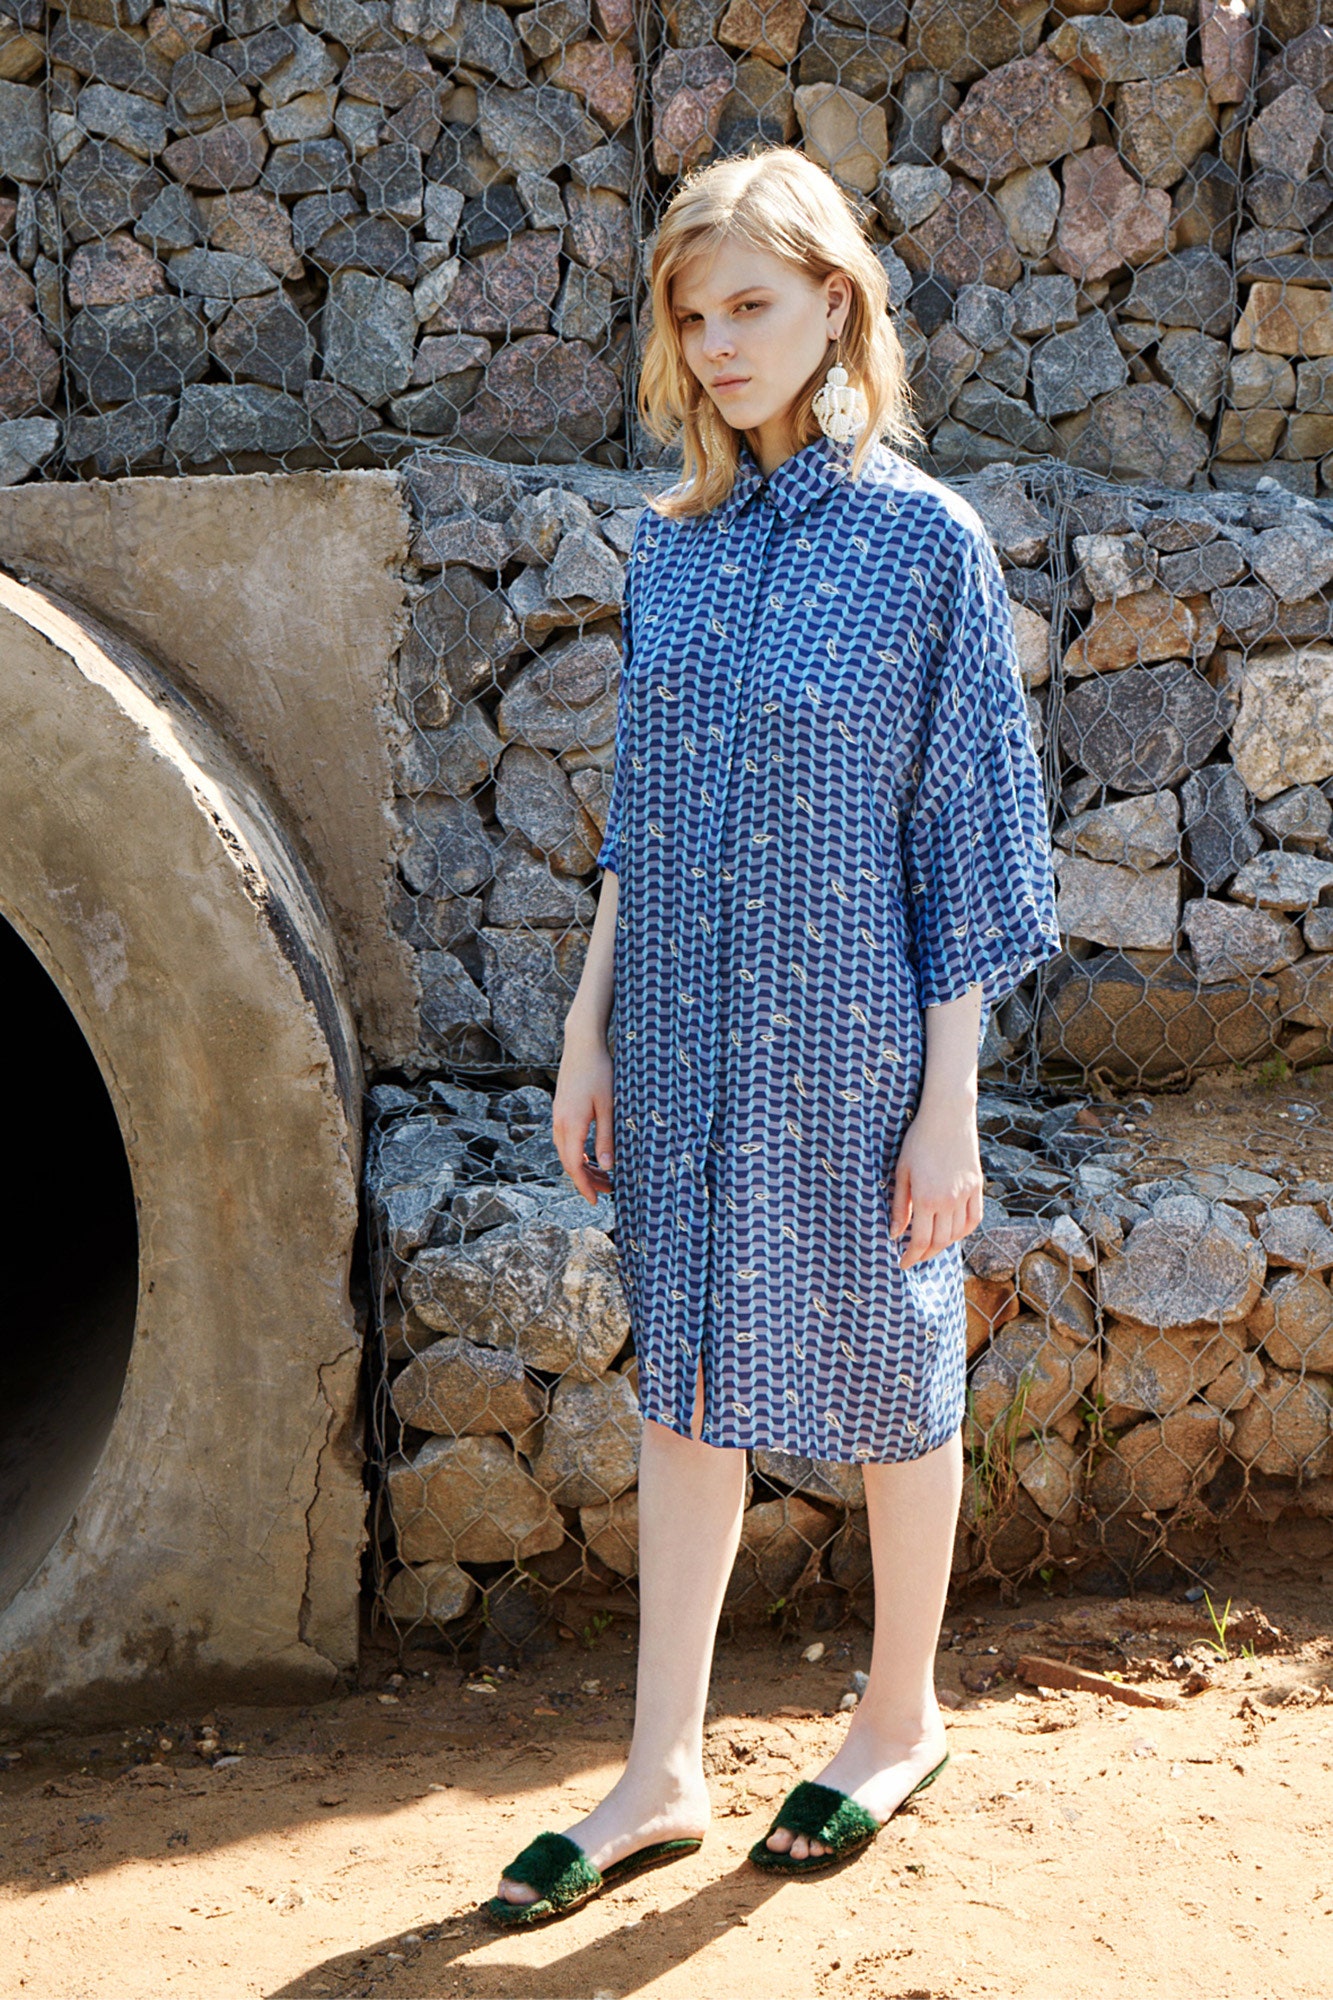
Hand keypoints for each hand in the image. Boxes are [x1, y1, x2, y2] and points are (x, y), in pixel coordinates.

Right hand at [552, 1027, 614, 1203]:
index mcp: (570, 1125)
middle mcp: (559, 1123)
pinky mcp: (561, 1109)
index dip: (584, 1186)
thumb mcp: (608, 1106)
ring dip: (582, 1166)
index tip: (596, 1201)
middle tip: (608, 1190)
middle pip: (568, 1162)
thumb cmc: (599, 1071)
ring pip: (566, 1152)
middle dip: (586, 1180)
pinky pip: (565, 1140)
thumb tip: (608, 1167)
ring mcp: (558, 1115)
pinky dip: (577, 1153)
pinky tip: (590, 1154)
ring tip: (603, 1175)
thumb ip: (606, 1138)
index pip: (574, 1166)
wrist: (582, 1044)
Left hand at [889, 1093, 983, 1265]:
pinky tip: (952, 1233)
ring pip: (958, 1233)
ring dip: (944, 1245)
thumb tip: (896, 1234)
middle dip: (925, 1255)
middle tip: (914, 1258)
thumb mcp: (902, 1172)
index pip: (921, 1240)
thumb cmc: (918, 1141)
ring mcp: (966, 1194)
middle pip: (940, 1241)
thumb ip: (900, 1205)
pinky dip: (964, 1231)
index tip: (903, 1263)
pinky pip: (974, 1219)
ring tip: (930, 1246)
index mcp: (927, 1198)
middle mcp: (949, 1201)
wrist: (948, 1116)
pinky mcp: (977, 1187)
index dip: (912, 1256)